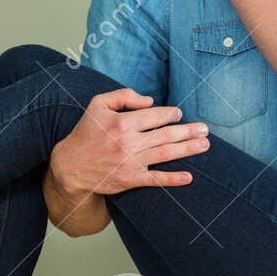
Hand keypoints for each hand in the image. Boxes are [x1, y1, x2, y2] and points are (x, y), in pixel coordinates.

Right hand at [47, 87, 209, 196]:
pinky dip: (173, 179)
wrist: (71, 166)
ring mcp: (131, 162)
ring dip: (188, 149)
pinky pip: (156, 179)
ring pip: (165, 154)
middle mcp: (129, 142)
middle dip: (189, 131)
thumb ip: (124, 96)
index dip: (171, 114)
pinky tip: (188, 177)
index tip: (180, 114)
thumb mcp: (98, 104)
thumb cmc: (86, 133)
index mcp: (122, 122)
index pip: (155, 116)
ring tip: (204, 145)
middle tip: (205, 129)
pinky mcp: (130, 179)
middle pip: (166, 134)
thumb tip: (150, 100)